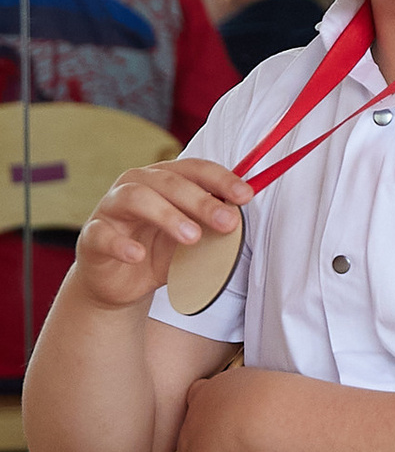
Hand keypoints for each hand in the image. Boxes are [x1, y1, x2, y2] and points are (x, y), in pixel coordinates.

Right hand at [72, 157, 251, 312]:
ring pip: (135, 198)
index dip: (220, 179)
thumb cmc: (160, 251)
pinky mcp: (92, 236)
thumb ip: (213, 226)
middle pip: (167, 181)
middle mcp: (135, 186)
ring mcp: (110, 209)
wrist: (122, 282)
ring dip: (167, 215)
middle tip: (227, 222)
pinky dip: (120, 244)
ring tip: (192, 237)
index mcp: (163, 181)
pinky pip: (101, 234)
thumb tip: (242, 216)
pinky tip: (138, 255)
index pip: (193, 169)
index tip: (245, 195)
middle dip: (200, 200)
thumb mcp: (194, 238)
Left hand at [170, 363, 270, 451]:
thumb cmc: (272, 396)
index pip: (198, 404)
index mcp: (210, 397)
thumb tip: (289, 402)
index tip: (212, 421)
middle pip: (187, 446)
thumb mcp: (267, 384)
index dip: (203, 415)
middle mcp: (194, 428)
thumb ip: (267, 394)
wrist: (260, 416)